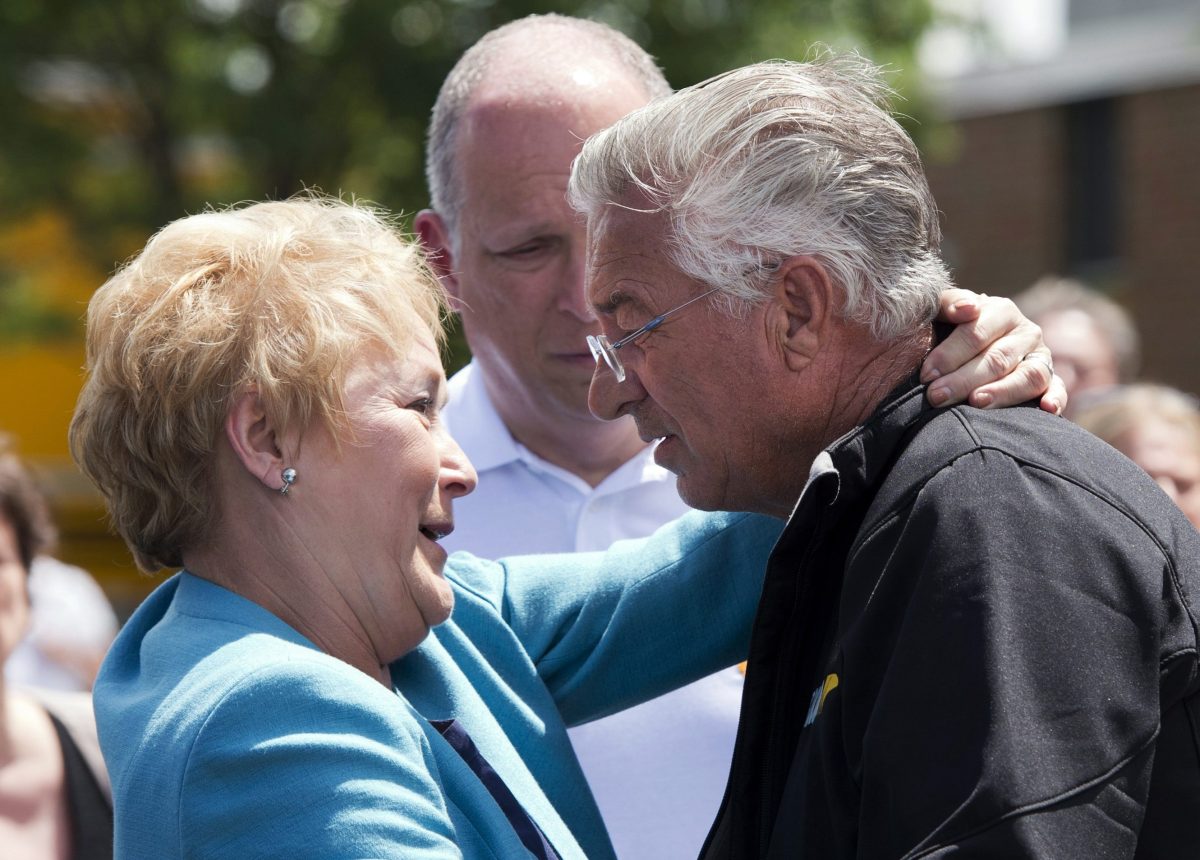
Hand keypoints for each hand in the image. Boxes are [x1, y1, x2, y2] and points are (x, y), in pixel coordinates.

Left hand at [923, 289, 1066, 414]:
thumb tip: (968, 309)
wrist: (969, 344)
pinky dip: (1056, 398)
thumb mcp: (943, 311)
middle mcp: (1025, 332)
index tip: (927, 375)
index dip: (950, 354)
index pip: (976, 333)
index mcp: (1000, 311)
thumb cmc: (949, 328)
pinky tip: (1047, 409)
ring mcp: (1040, 356)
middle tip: (937, 396)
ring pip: (1028, 375)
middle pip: (998, 358)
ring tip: (976, 402)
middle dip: (964, 379)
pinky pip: (1057, 389)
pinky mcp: (1050, 379)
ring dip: (1003, 392)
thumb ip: (949, 303)